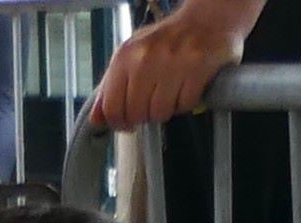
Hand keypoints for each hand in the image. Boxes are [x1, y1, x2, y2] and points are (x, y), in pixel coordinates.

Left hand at [82, 0, 254, 132]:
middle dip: (145, 115)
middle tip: (152, 104)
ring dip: (166, 110)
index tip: (128, 124)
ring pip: (160, 113)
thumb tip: (96, 120)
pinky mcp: (197, 68)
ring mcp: (172, 63)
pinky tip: (185, 88)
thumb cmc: (165, 42)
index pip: (112, 107)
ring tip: (170, 93)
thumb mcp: (131, 57)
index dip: (119, 122)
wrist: (203, 20)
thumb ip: (110, 88)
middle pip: (136, 113)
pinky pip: (184, 105)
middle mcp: (145, 58)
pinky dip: (185, 103)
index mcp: (125, 56)